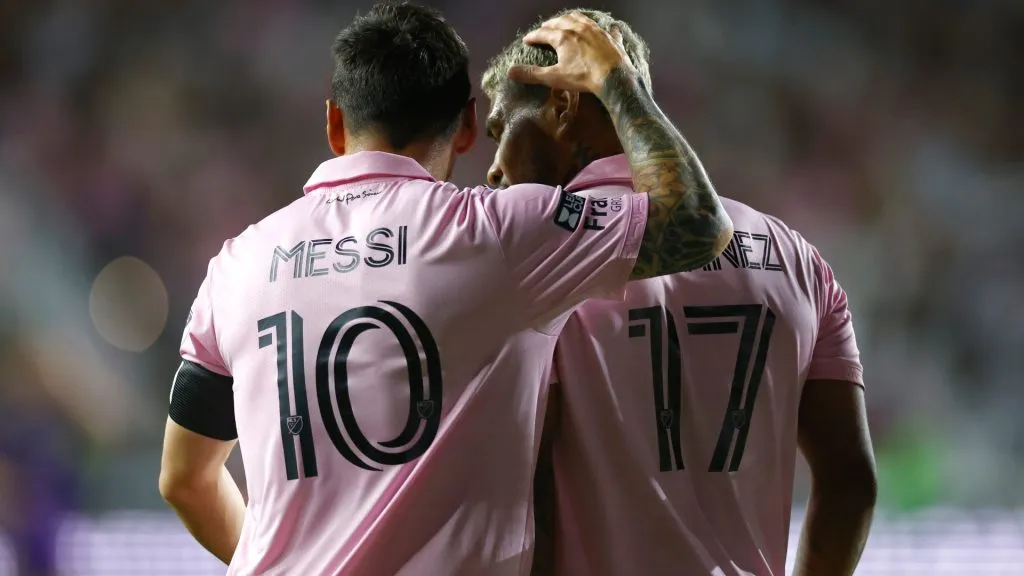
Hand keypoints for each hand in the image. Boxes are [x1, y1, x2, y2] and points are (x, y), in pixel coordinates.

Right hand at [507, 12, 635, 94]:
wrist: (614, 78)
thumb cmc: (583, 77)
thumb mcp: (554, 77)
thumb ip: (532, 74)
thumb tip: (510, 72)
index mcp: (563, 37)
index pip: (543, 33)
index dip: (533, 36)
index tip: (526, 39)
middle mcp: (579, 28)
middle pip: (561, 21)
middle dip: (551, 24)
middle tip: (544, 27)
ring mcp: (597, 31)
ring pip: (582, 19)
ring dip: (572, 19)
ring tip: (567, 21)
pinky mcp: (612, 38)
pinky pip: (607, 29)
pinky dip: (602, 28)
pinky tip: (603, 29)